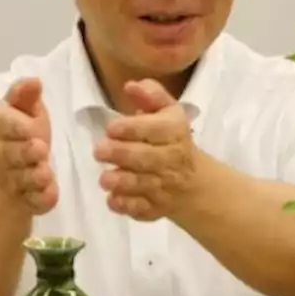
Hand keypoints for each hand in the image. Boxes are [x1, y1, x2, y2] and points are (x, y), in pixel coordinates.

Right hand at [0, 78, 57, 214]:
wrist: (9, 175)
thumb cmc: (20, 134)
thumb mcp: (23, 111)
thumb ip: (25, 97)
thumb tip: (34, 80)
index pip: (0, 124)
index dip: (15, 126)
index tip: (31, 125)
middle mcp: (0, 154)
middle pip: (10, 154)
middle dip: (24, 152)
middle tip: (40, 148)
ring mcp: (12, 180)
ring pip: (21, 179)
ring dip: (33, 177)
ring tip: (45, 173)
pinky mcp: (28, 200)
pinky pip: (34, 201)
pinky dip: (42, 199)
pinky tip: (50, 194)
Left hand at [92, 80, 196, 220]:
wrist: (196, 183)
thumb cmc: (172, 140)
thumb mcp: (168, 113)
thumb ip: (151, 96)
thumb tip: (130, 85)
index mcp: (175, 132)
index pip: (157, 129)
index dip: (133, 128)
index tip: (111, 128)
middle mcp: (172, 159)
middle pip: (147, 158)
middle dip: (121, 155)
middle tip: (99, 151)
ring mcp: (165, 186)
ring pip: (143, 185)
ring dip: (122, 182)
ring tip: (105, 178)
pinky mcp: (156, 208)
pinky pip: (142, 209)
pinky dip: (127, 206)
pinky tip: (113, 199)